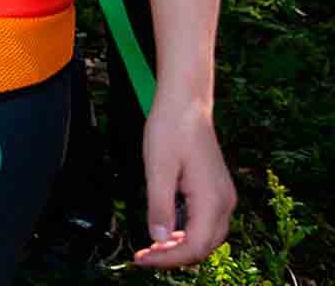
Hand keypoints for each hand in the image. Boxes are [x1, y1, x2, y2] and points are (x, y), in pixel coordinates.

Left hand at [133, 93, 235, 267]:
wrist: (186, 105)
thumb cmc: (170, 130)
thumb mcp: (158, 168)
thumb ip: (159, 206)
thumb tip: (157, 239)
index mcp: (211, 199)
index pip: (194, 246)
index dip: (168, 259)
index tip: (141, 260)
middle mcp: (224, 203)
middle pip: (203, 247)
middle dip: (173, 258)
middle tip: (142, 258)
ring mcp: (223, 197)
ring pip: (207, 238)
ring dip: (180, 248)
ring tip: (151, 249)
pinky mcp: (217, 192)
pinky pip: (206, 224)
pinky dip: (187, 235)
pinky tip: (166, 234)